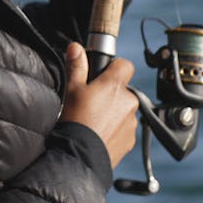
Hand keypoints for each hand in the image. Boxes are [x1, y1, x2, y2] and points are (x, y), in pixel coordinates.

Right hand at [60, 43, 138, 167]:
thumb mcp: (71, 89)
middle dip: (111, 93)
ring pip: (125, 109)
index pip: (125, 65)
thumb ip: (76, 66)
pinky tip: (100, 132)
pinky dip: (115, 128)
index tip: (102, 74)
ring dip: (114, 111)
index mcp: (114, 86)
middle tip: (92, 101)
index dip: (114, 67)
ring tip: (94, 119)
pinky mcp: (131, 138)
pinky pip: (125, 127)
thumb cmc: (75, 121)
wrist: (81, 155)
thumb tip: (75, 47)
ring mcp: (131, 121)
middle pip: (123, 89)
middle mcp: (128, 101)